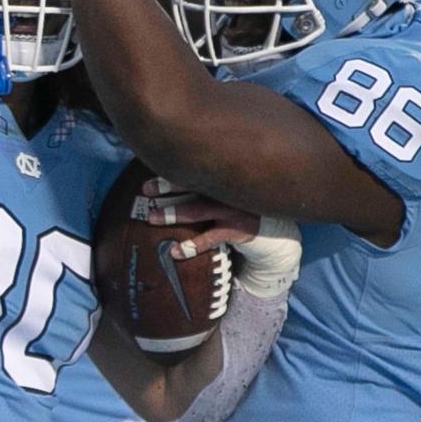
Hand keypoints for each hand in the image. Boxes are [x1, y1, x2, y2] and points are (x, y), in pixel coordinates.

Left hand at [143, 178, 300, 296]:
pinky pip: (212, 237)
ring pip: (200, 209)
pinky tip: (176, 252)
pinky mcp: (240, 230)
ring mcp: (235, 209)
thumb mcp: (226, 193)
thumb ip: (205, 184)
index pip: (195, 169)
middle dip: (168, 188)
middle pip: (194, 184)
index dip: (171, 173)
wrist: (274, 232)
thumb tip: (169, 176)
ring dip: (174, 213)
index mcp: (224, 176)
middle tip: (146, 192)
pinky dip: (193, 245)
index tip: (149, 178)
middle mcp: (229, 189)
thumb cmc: (240, 208)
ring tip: (152, 218)